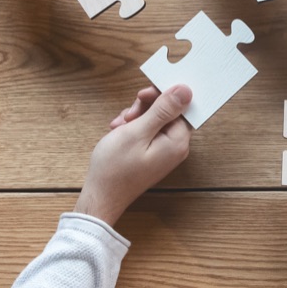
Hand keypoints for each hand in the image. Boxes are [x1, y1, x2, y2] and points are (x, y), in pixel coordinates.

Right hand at [75, 84, 192, 227]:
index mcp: (177, 142)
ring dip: (136, 117)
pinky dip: (133, 128)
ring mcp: (164, 152)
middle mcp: (175, 147)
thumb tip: (186, 91)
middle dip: (146, 107)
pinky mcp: (152, 154)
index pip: (181, 106)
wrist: (100, 196)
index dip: (162, 96)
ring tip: (119, 127)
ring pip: (155, 120)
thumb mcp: (137, 131)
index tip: (143, 96)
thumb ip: (163, 110)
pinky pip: (148, 132)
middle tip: (128, 115)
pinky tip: (119, 132)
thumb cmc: (116, 168)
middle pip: (168, 112)